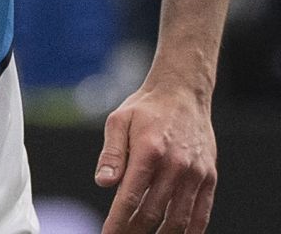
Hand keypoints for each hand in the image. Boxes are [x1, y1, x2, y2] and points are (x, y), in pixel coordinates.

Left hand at [95, 84, 216, 232]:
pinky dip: (190, 230)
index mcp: (149, 151)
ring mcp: (195, 173)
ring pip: (178, 218)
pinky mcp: (209, 177)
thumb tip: (103, 182)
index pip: (130, 197)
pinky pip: (201, 212)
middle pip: (153, 212)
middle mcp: (175, 165)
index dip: (118, 221)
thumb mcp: (118, 121)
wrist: (183, 93)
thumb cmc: (146, 108)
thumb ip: (111, 154)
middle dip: (134, 231)